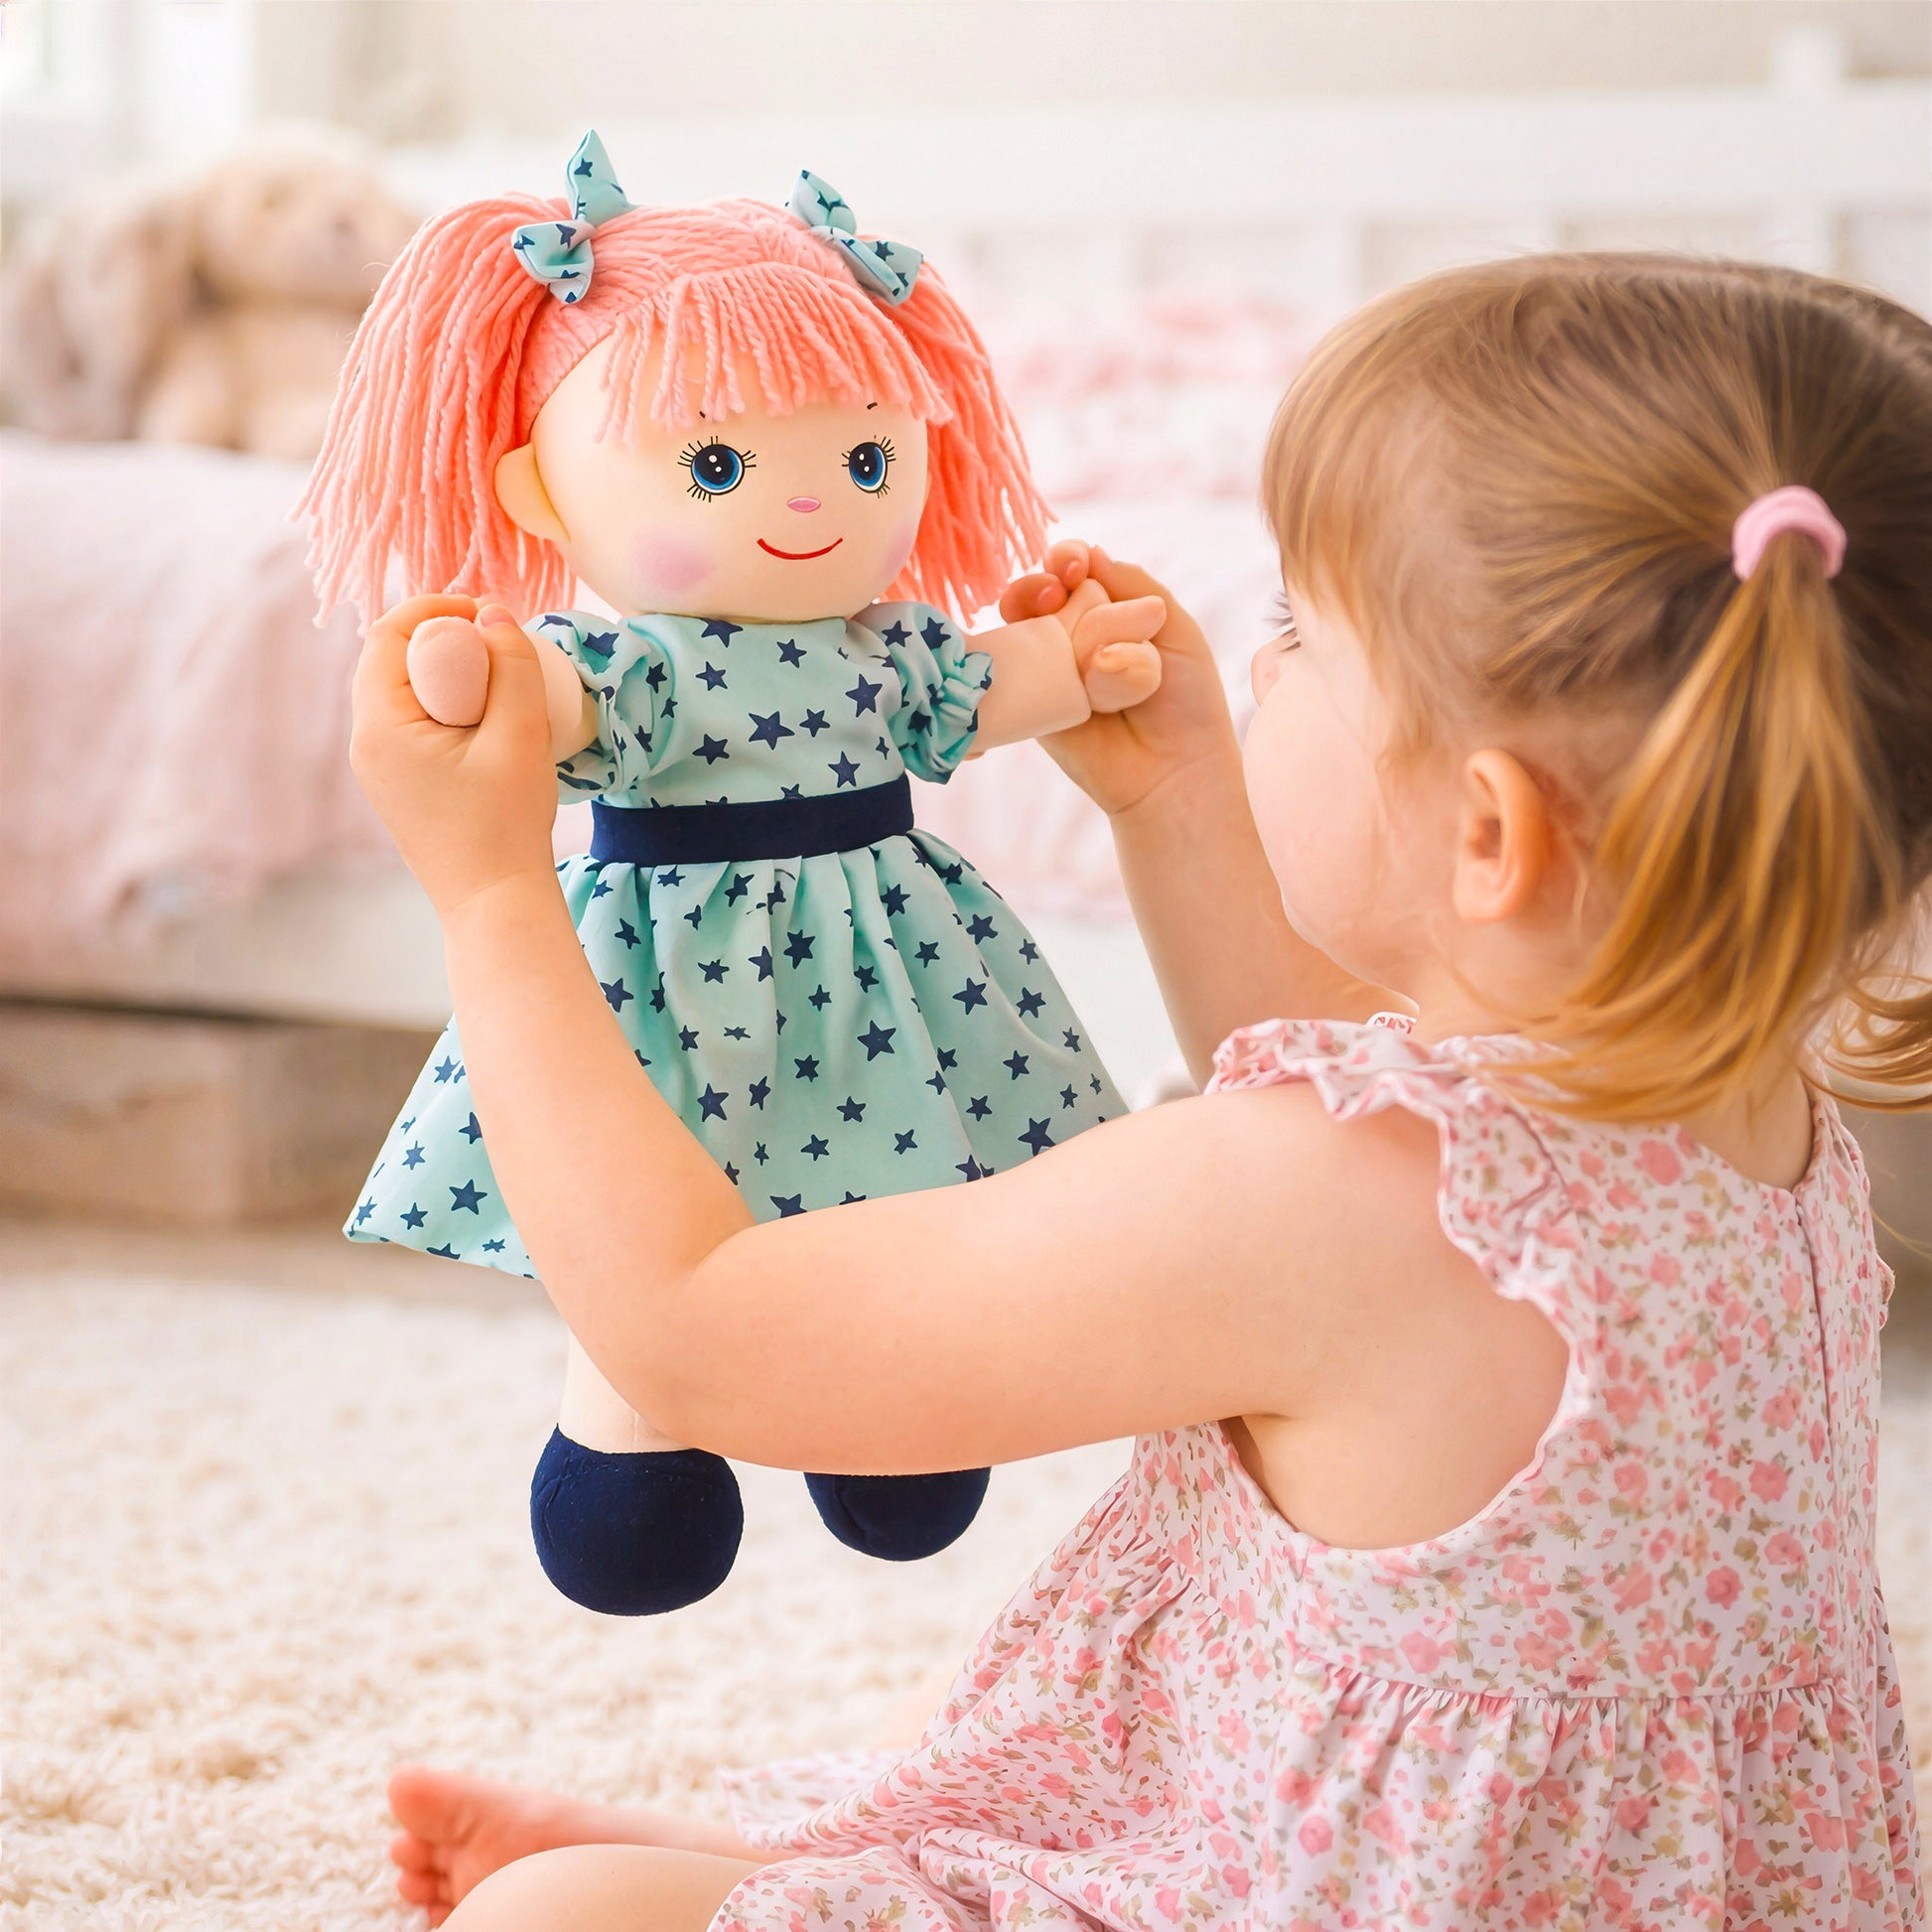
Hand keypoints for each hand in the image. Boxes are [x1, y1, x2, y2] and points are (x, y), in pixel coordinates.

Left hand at [349, 594, 559, 915]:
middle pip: (393, 660)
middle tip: (501, 648)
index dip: (436, 609)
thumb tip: (494, 613)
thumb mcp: (521, 733)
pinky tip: (490, 727)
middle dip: (446, 641)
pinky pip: (414, 725)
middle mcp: (365, 743)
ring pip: (406, 693)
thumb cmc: (507, 824)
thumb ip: (512, 663)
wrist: (495, 904)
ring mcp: (378, 769)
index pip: (388, 634)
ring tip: (502, 688)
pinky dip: (448, 709)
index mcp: (379, 725)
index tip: (488, 614)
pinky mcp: (398, 787)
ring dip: (450, 676)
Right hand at [1000, 544, 1236, 816]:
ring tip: (1048, 616)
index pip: (1075, 570)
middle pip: (1039, 591)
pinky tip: (1030, 654)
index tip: (1077, 566)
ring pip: (1019, 625)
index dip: (1069, 559)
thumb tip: (1091, 554)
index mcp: (1109, 612)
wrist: (1172, 770)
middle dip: (1044, 582)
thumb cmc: (1186, 703)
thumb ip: (1136, 587)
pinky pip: (1006, 670)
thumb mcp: (1177, 630)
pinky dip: (1013, 656)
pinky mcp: (1029, 703)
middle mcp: (1074, 636)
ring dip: (1027, 611)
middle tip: (1058, 589)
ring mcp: (1048, 669)